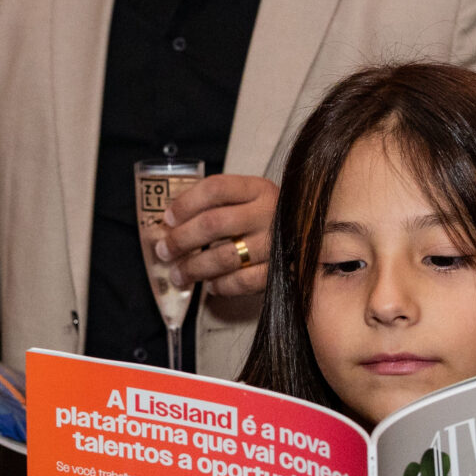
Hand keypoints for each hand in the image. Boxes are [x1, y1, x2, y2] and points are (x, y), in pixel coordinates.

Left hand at [158, 172, 278, 297]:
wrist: (312, 238)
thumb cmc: (268, 219)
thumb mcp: (250, 199)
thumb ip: (217, 204)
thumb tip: (170, 221)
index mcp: (258, 188)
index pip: (215, 188)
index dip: (186, 203)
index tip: (167, 218)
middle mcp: (269, 212)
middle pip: (213, 223)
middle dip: (181, 239)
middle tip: (163, 251)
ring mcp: (276, 242)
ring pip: (224, 256)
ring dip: (194, 268)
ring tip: (178, 275)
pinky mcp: (280, 271)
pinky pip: (242, 282)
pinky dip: (221, 286)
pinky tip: (210, 286)